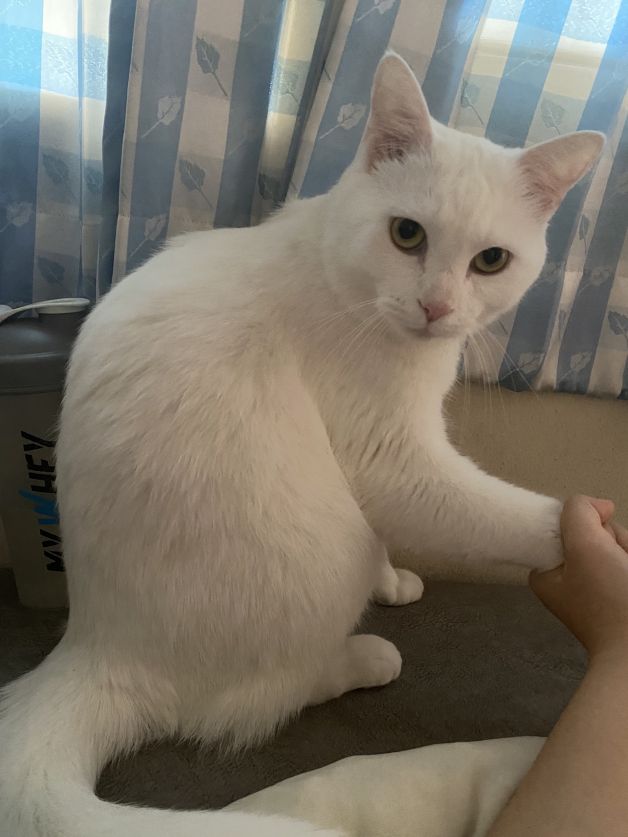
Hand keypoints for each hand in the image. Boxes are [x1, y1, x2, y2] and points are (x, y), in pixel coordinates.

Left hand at [530, 495, 627, 660]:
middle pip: (597, 536)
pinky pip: (626, 562)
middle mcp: (568, 582)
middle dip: (616, 542)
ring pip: (618, 548)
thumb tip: (597, 505)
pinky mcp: (620, 599)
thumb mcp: (584, 545)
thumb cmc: (612, 604)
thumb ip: (579, 511)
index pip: (567, 526)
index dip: (590, 529)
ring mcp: (598, 591)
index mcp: (546, 573)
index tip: (597, 546)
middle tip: (618, 566)